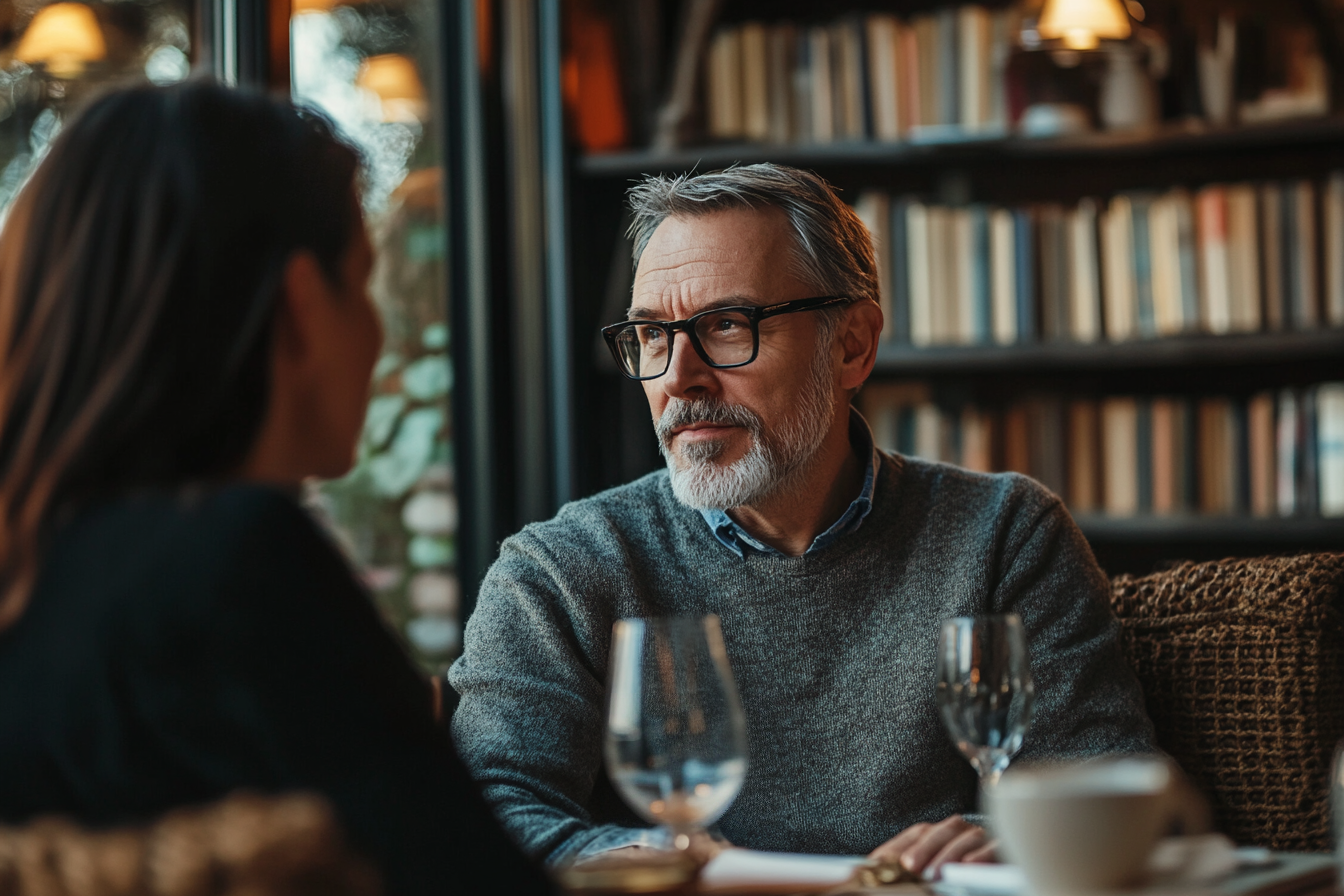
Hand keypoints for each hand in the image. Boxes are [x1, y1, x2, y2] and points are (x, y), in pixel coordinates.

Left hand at [868, 815, 995, 879]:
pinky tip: (969, 867)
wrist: (994, 871)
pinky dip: (981, 856)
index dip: (897, 846)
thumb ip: (904, 868)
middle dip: (922, 849)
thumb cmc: (956, 871)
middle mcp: (960, 831)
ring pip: (966, 838)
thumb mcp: (929, 868)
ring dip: (949, 855)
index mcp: (940, 833)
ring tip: (936, 874)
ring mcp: (983, 838)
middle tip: (909, 866)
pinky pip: (994, 848)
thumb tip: (869, 871)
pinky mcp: (1004, 849)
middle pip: (939, 833)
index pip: (916, 834)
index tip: (878, 861)